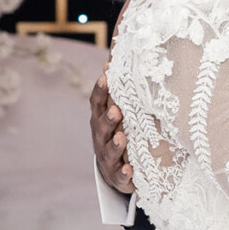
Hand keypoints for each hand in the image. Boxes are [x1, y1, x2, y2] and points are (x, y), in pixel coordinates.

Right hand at [89, 70, 131, 191]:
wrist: (117, 170)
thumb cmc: (120, 132)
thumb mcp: (120, 112)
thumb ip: (122, 89)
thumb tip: (124, 52)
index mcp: (102, 119)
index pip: (98, 103)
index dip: (101, 90)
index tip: (105, 75)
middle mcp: (102, 137)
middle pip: (101, 126)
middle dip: (108, 118)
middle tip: (116, 110)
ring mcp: (108, 157)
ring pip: (109, 150)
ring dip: (115, 144)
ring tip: (122, 138)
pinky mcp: (118, 176)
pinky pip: (120, 175)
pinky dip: (124, 173)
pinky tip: (130, 170)